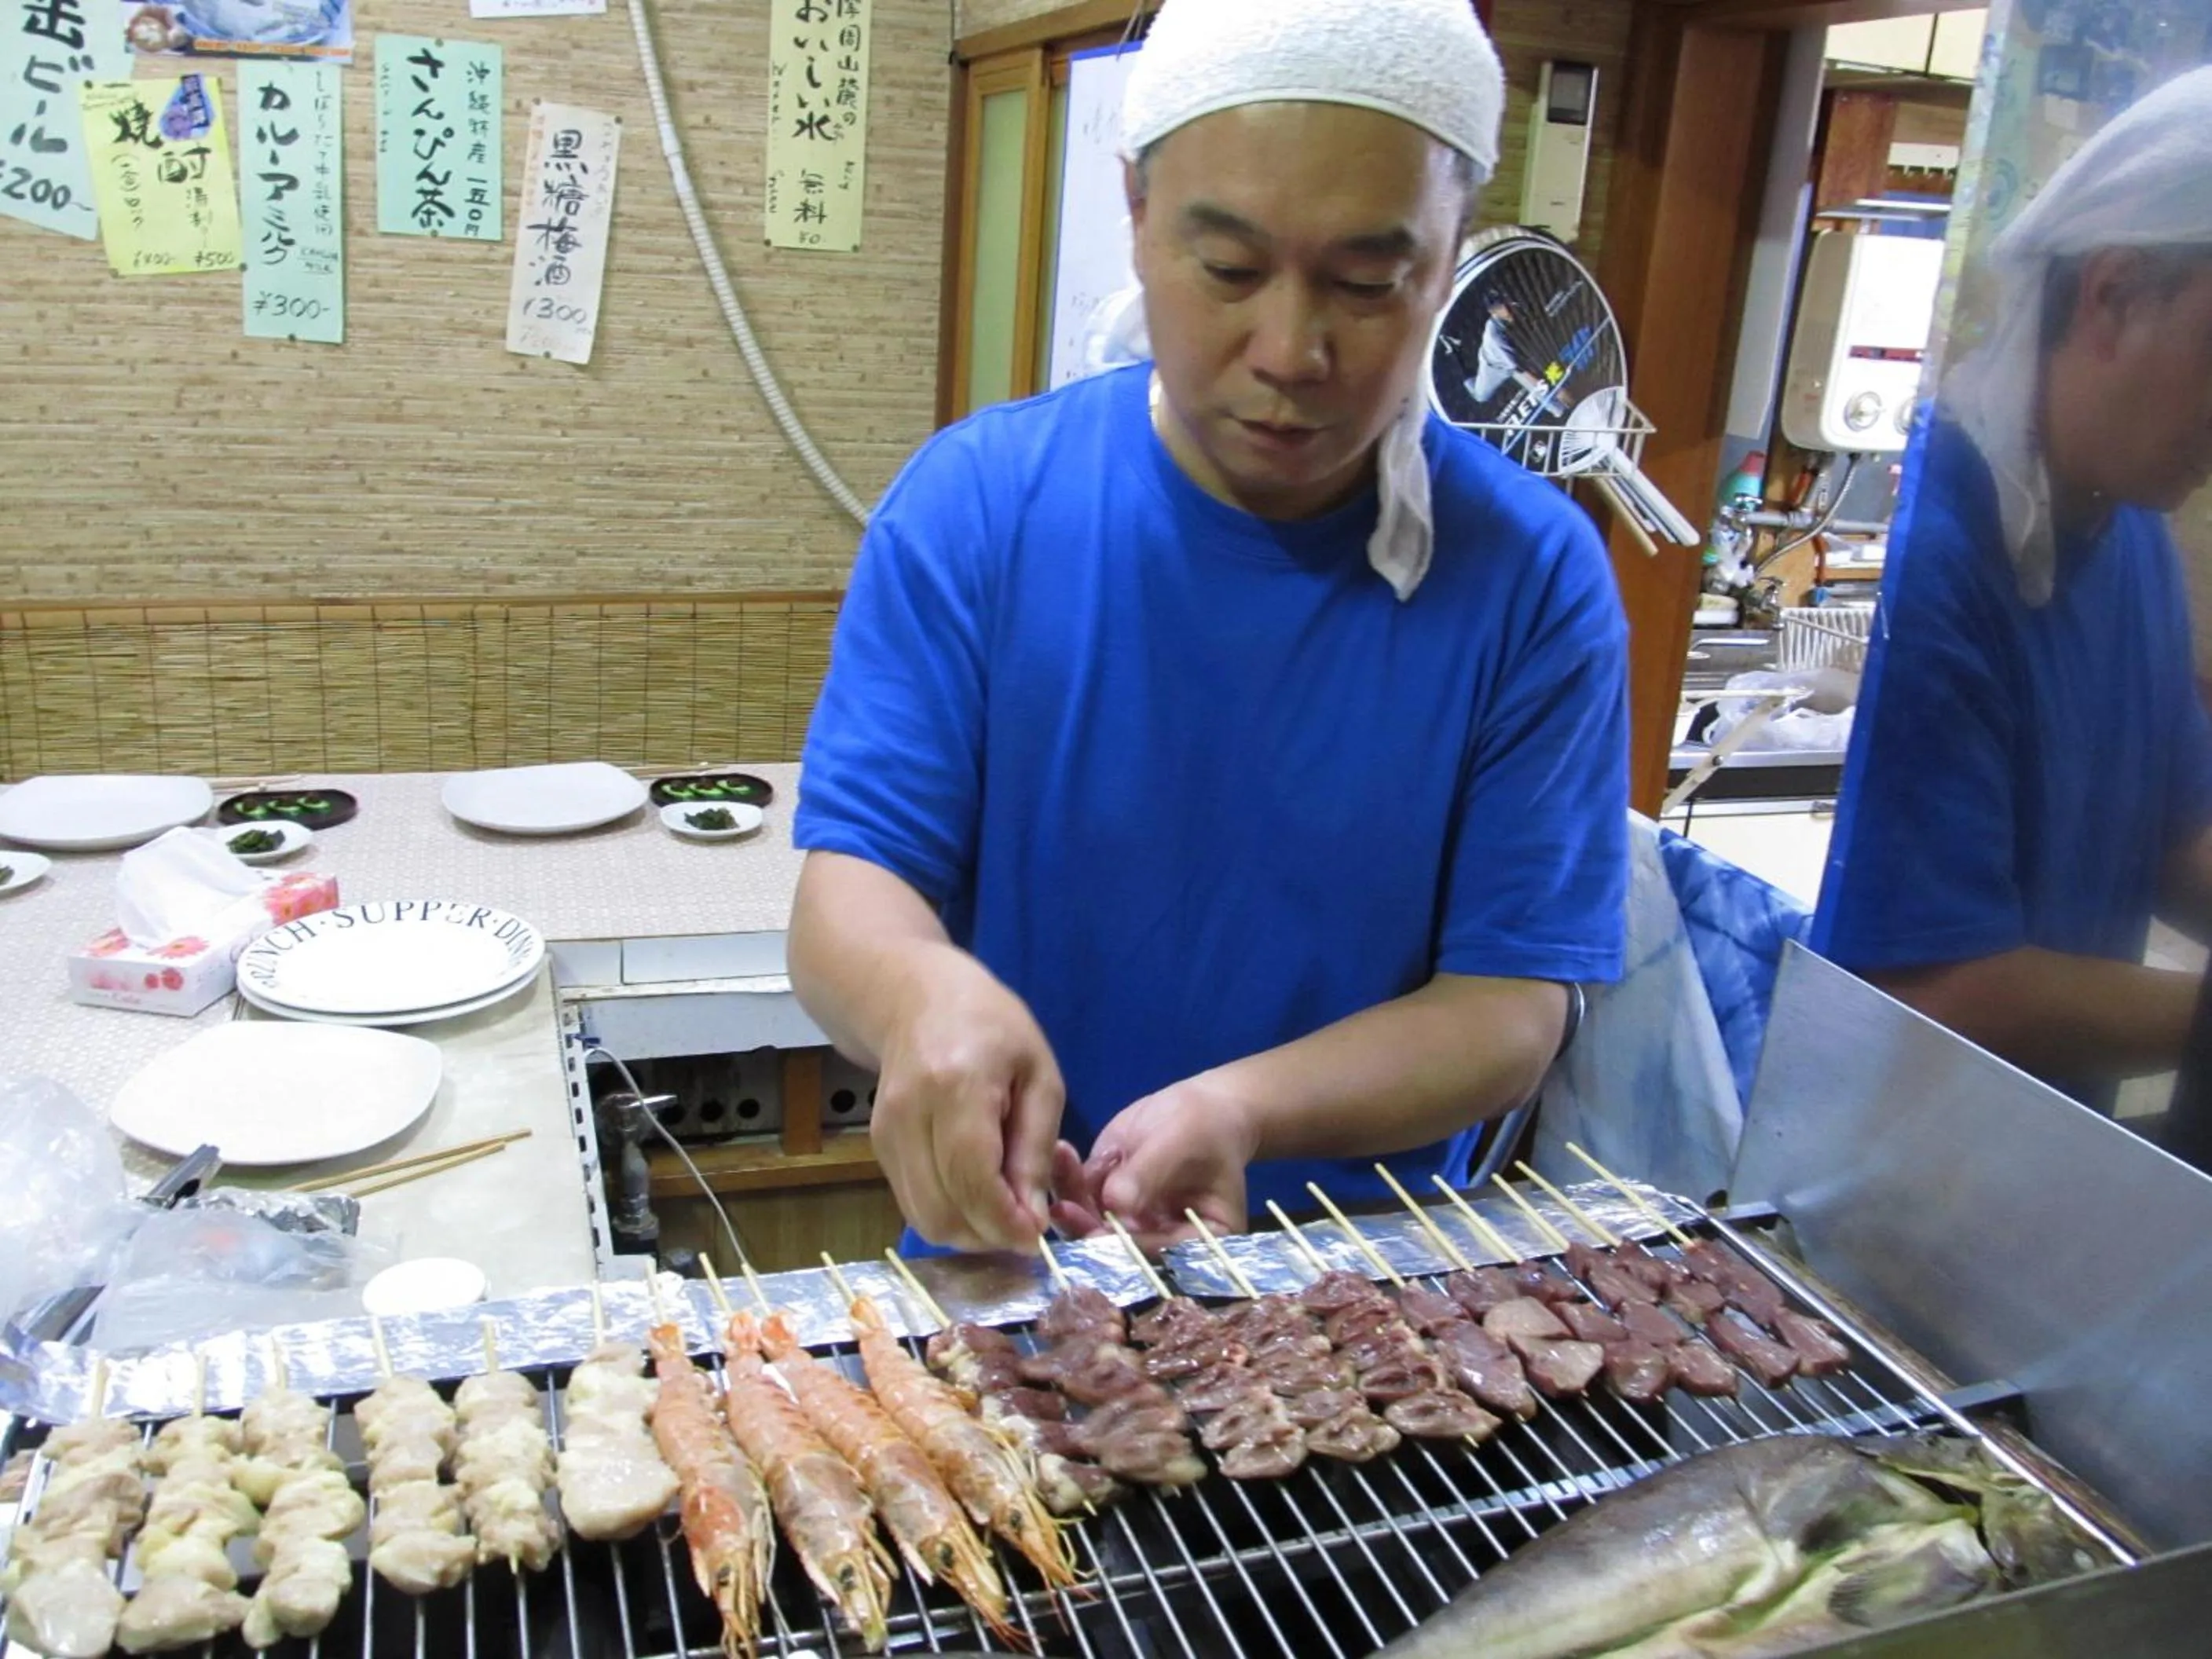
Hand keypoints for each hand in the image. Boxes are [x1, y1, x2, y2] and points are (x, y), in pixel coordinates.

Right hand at [871, 946, 1062, 1251]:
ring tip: (1003, 1214)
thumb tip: (1034, 1218)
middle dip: (988, 1235)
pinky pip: (914, 1203)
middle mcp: (911, 1115)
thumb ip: (1035, 1148)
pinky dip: (949, 1214)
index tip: (1036, 1238)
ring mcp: (887, 1134)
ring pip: (924, 1217)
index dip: (1004, 1221)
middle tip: (1024, 1228)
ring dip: (968, 1232)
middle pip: (943, 1210)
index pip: (972, 1179)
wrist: (914, 997)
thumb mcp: (1039, 1075)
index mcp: (958, 1087)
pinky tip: (977, 1196)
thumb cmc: (992, 1026)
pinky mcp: (879, 1148)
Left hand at [1053, 1075, 1259, 1252]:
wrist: (1195, 1105)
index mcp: (1196, 1242)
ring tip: (1062, 1162)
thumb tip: (1115, 1204)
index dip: (1126, 1248)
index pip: (1158, 1255)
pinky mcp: (1104, 1198)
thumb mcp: (1181, 1144)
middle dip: (1086, 1228)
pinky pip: (1079, 1196)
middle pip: (1116, 1248)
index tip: (1097, 1234)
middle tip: (1064, 1207)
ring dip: (1070, 1197)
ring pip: (1089, 1223)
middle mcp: (1158, 1241)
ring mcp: (1127, 1221)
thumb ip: (1150, 1174)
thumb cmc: (1204, 1126)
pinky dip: (1066, 1176)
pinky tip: (1062, 1151)